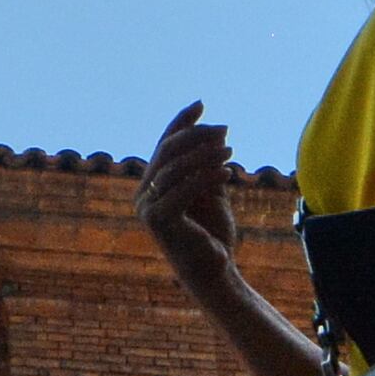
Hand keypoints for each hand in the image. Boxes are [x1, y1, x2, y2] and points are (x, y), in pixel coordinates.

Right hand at [139, 105, 242, 282]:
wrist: (214, 271)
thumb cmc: (212, 234)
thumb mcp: (213, 191)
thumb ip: (210, 163)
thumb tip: (218, 129)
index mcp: (152, 185)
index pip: (164, 144)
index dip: (181, 122)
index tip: (201, 104)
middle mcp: (143, 194)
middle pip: (167, 151)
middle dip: (196, 136)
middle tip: (225, 129)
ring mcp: (147, 208)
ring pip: (174, 168)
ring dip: (204, 155)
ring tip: (231, 151)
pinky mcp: (159, 221)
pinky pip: (183, 190)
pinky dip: (205, 177)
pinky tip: (227, 173)